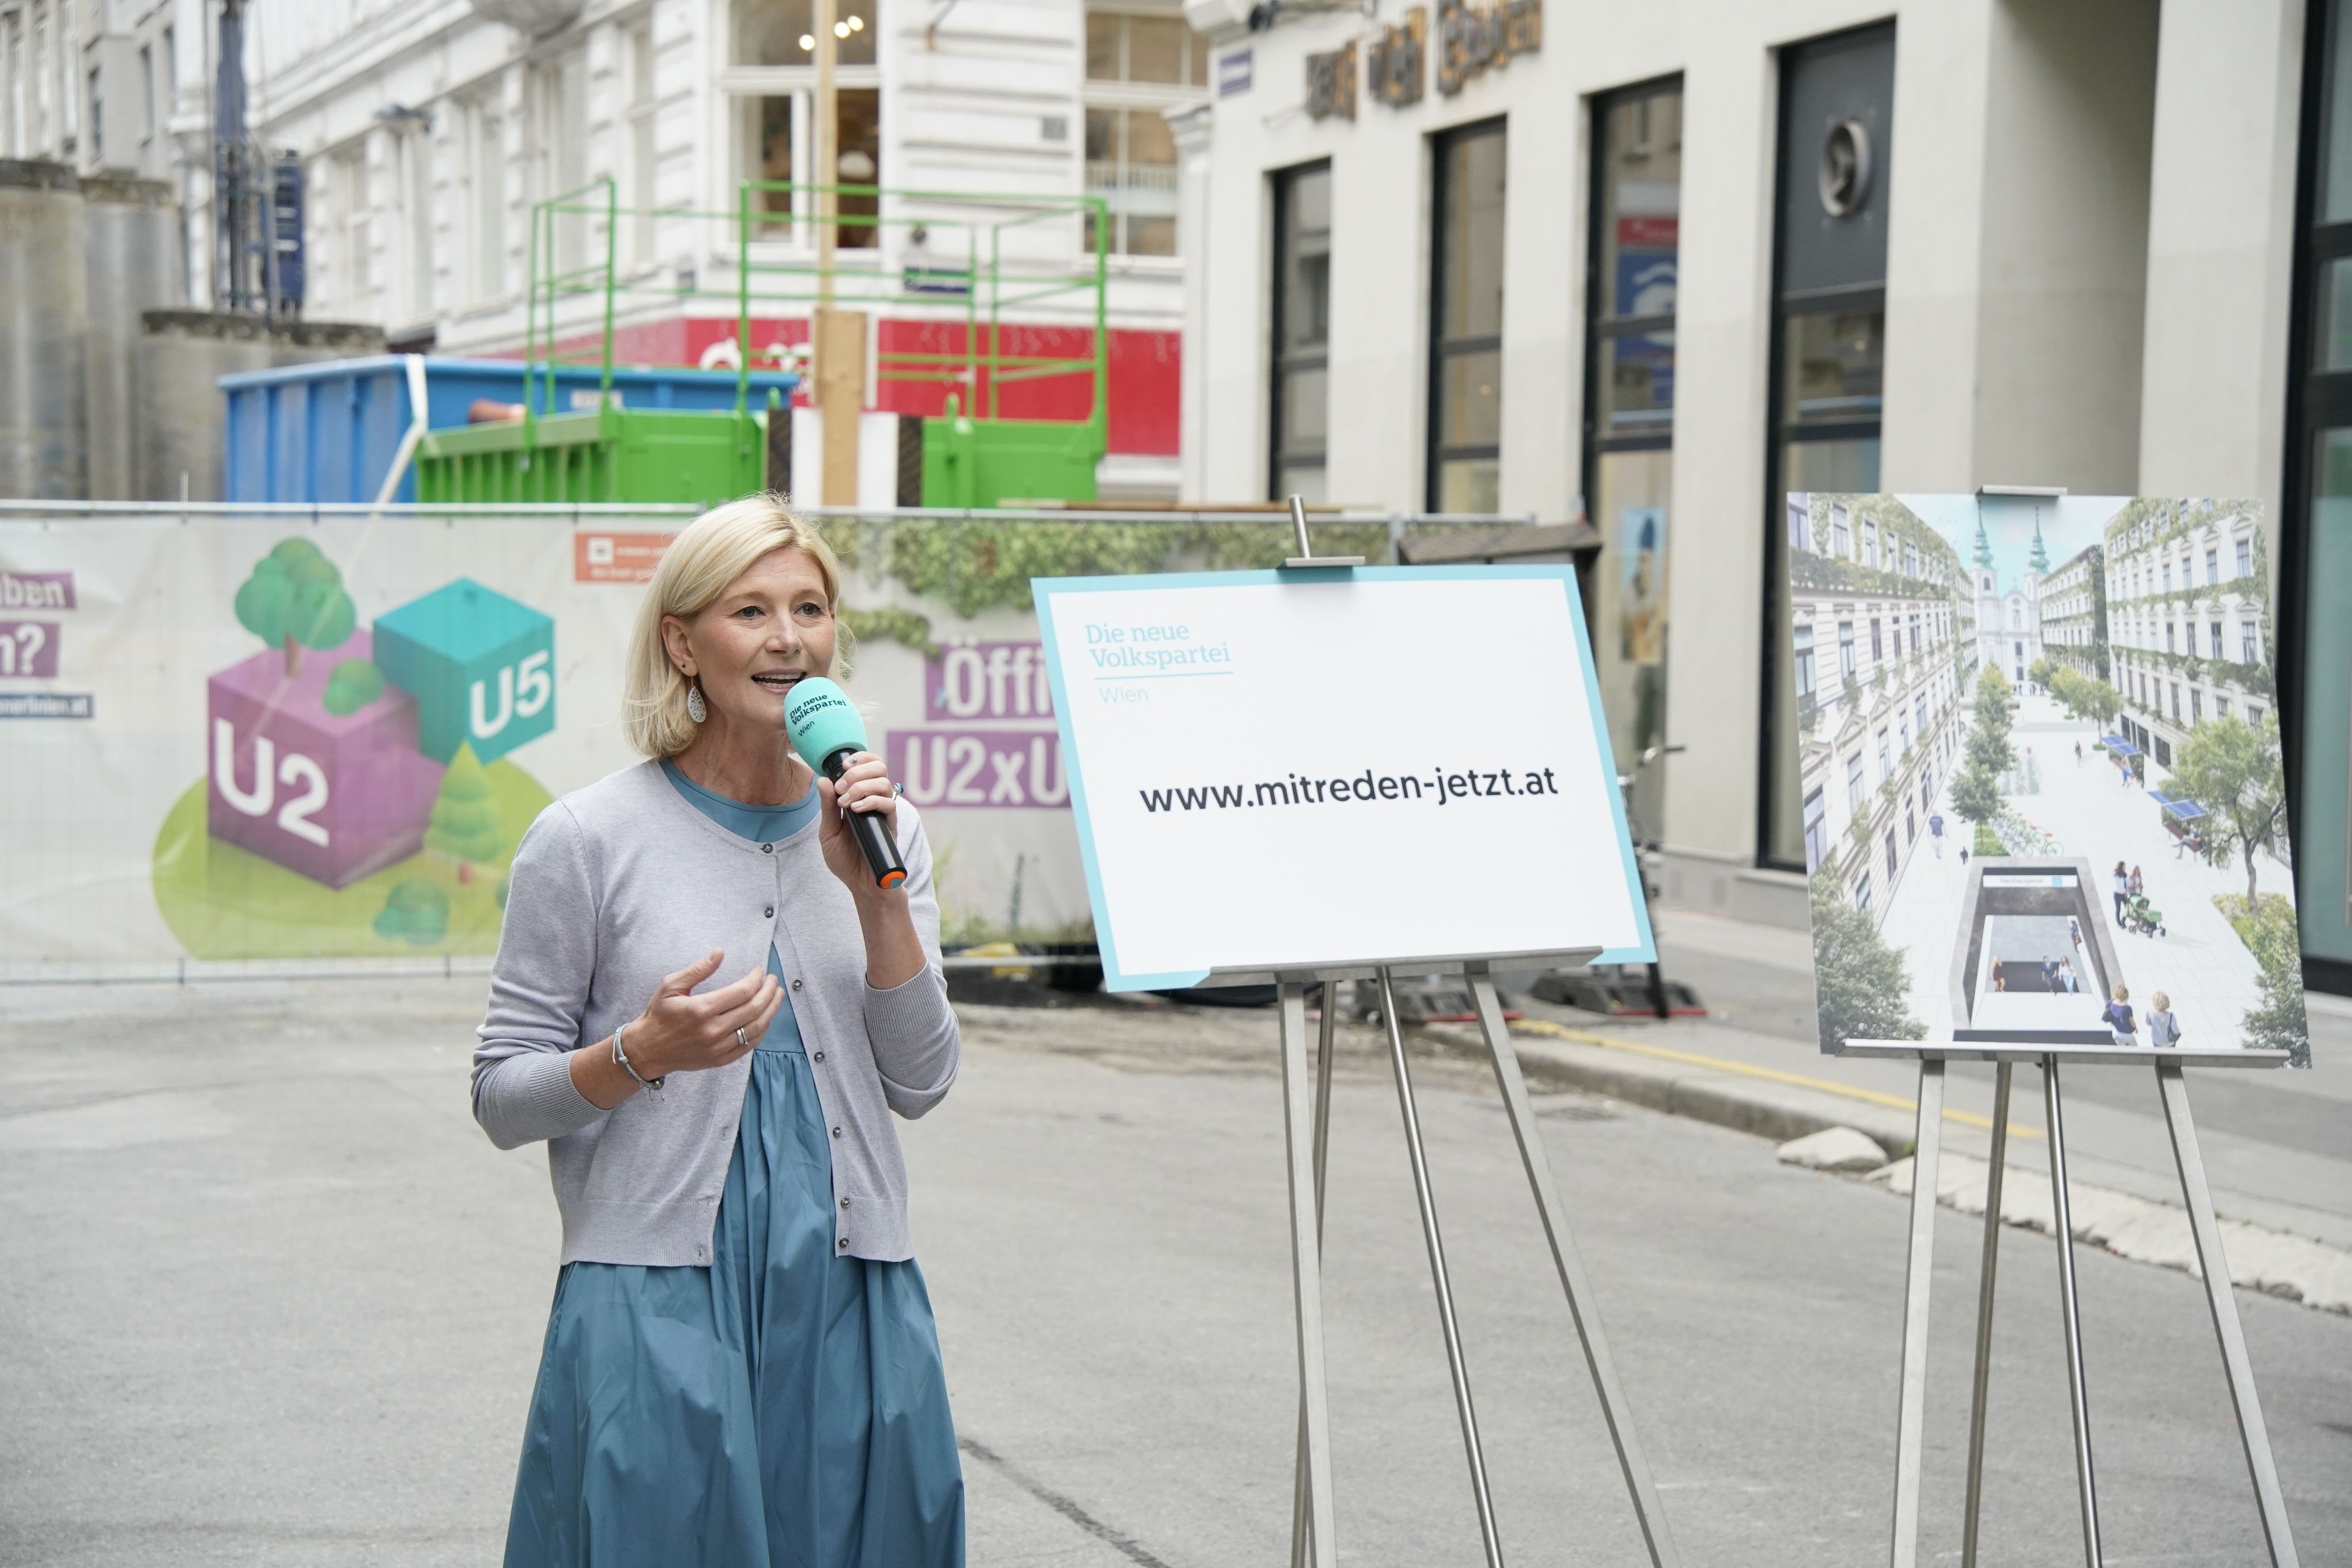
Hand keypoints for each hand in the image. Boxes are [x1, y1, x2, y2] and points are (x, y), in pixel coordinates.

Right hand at [627, 950, 783, 1078]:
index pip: (742, 991)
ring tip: (777, 996)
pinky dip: (762, 1030)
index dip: (756, 979)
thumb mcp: (671, 986)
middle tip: (774, 981)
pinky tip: (766, 1017)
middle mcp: (712, 1030)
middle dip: (769, 992)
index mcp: (701, 1009)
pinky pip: (749, 1045)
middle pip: (754, 1008)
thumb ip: (698, 969)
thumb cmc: (658, 1014)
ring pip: (756, 1028)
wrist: (647, 1050)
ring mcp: (718, 1047)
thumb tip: (720, 952)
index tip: (760, 971)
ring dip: (771, 1010)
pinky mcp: (720, 1060)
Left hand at [816, 751, 900, 895]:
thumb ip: (827, 807)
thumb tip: (823, 780)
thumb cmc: (845, 860)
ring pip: (884, 782)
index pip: (867, 765)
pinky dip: (871, 801)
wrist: (860, 884)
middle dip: (857, 770)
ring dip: (861, 786)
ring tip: (846, 802)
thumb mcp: (828, 832)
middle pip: (879, 767)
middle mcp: (874, 800)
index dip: (859, 758)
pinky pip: (888, 804)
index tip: (843, 766)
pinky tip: (856, 811)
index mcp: (859, 797)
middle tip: (841, 787)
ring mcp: (884, 812)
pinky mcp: (890, 825)